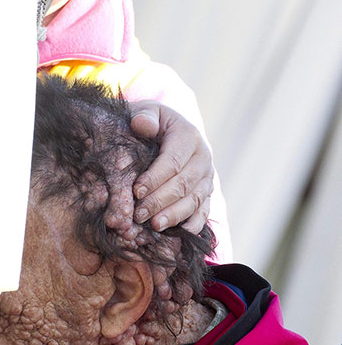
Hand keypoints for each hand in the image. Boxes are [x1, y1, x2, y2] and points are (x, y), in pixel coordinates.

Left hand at [129, 101, 213, 233]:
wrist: (165, 129)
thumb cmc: (150, 121)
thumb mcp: (146, 111)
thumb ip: (144, 116)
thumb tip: (143, 125)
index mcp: (188, 135)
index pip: (174, 160)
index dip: (155, 178)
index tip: (136, 191)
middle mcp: (203, 156)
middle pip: (184, 183)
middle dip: (161, 201)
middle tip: (139, 214)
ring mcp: (207, 176)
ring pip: (195, 200)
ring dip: (175, 215)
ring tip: (155, 226)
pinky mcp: (206, 192)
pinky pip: (204, 211)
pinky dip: (194, 224)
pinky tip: (180, 233)